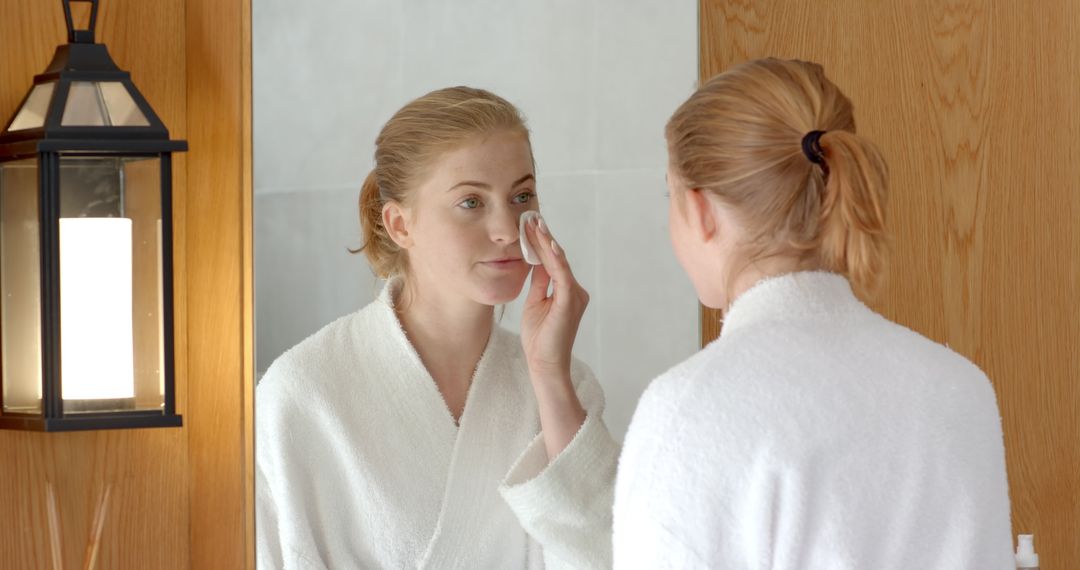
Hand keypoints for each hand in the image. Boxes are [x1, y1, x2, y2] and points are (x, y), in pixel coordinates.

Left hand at [519, 215, 589, 380]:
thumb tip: (536, 262)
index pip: (553, 261)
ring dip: (546, 242)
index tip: (530, 225)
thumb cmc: (539, 339)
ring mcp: (574, 295)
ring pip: (559, 263)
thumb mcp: (536, 303)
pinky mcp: (570, 301)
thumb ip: (540, 283)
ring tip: (535, 224)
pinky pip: (562, 275)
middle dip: (543, 237)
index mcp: (566, 291)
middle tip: (532, 217)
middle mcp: (575, 290)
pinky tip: (548, 244)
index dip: (542, 243)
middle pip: (557, 258)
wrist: (544, 364)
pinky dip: (555, 259)